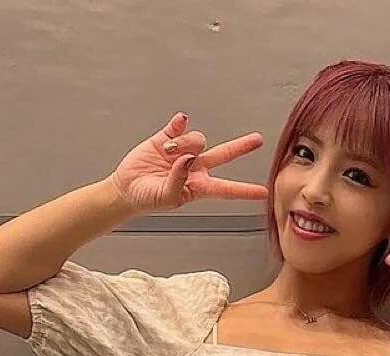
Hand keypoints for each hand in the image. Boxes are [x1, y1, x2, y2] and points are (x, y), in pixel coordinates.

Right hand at [110, 111, 268, 213]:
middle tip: (258, 140)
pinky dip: (180, 124)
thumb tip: (188, 158)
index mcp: (198, 186)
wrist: (126, 188)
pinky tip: (178, 124)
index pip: (226, 189)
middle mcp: (195, 167)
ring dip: (184, 145)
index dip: (245, 191)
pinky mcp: (168, 137)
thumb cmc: (147, 198)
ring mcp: (183, 151)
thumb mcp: (165, 198)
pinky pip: (180, 126)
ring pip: (197, 139)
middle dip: (241, 147)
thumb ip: (178, 181)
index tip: (263, 193)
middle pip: (224, 155)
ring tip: (168, 154)